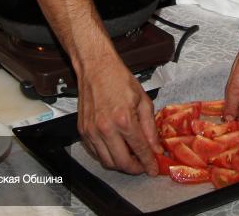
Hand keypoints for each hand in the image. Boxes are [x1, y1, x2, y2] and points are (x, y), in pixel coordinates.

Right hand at [76, 54, 161, 175]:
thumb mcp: (143, 100)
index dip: (149, 163)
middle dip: (135, 169)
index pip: (140, 150)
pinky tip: (117, 149)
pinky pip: (96, 153)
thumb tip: (155, 147)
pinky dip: (107, 156)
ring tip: (131, 158)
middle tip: (143, 166)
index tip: (153, 169)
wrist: (96, 68)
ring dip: (121, 165)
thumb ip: (150, 127)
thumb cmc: (118, 80)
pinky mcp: (83, 131)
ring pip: (107, 162)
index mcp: (124, 119)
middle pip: (122, 162)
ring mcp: (92, 131)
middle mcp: (106, 128)